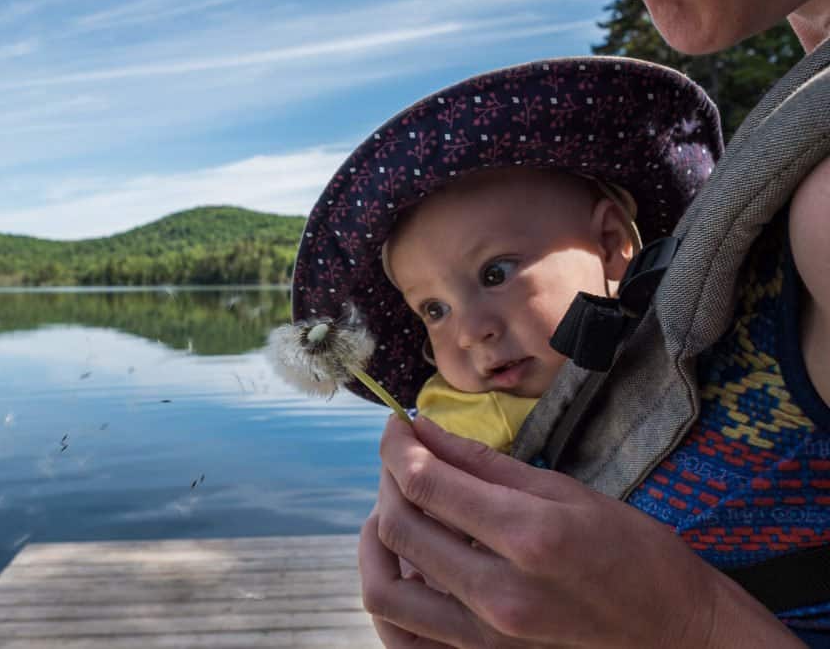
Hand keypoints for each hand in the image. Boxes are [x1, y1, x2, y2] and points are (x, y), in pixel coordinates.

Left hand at [358, 416, 804, 647]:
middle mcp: (499, 594)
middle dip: (387, 481)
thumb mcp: (566, 491)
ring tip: (395, 514)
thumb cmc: (632, 552)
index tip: (396, 425)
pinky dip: (391, 599)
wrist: (675, 634)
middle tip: (402, 460)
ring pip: (385, 592)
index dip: (396, 446)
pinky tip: (408, 569)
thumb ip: (484, 463)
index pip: (425, 483)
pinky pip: (404, 638)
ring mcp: (486, 639)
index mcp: (529, 536)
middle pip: (398, 530)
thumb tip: (423, 429)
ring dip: (376, 543)